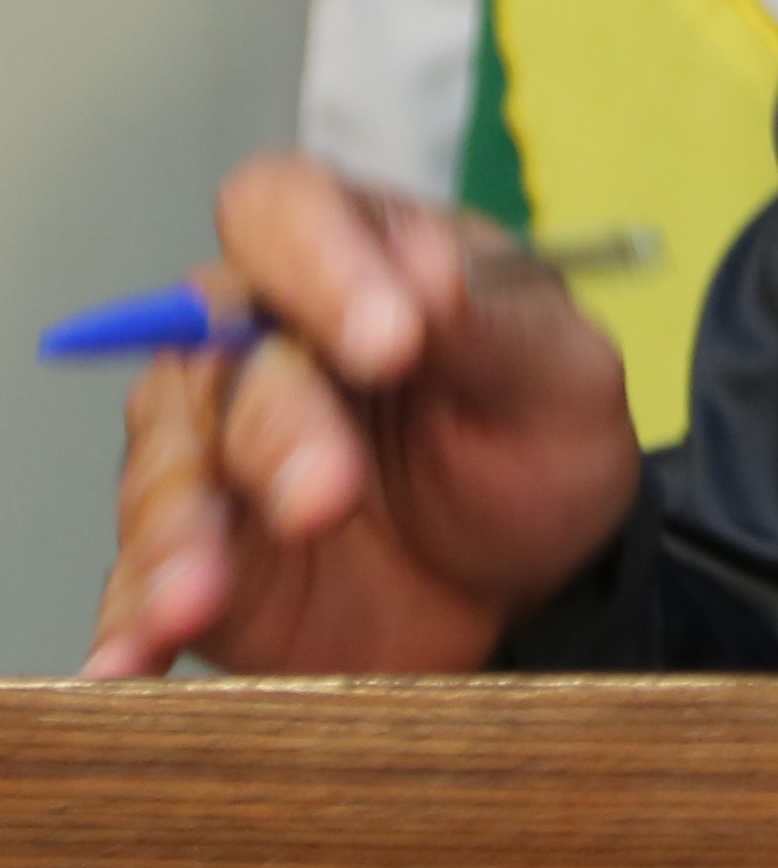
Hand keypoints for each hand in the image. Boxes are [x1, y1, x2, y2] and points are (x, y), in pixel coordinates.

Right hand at [83, 157, 642, 678]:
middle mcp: (263, 342)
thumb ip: (488, 320)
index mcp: (357, 258)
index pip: (286, 211)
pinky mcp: (198, 556)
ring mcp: (218, 451)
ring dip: (179, 531)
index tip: (388, 339)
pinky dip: (130, 618)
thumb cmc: (540, 441)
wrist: (539, 579)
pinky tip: (130, 657)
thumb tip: (423, 264)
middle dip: (275, 426)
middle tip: (330, 494)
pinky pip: (140, 580)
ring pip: (163, 466)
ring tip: (199, 596)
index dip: (316, 258)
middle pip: (221, 351)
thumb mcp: (558, 373)